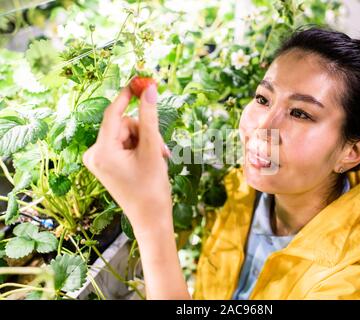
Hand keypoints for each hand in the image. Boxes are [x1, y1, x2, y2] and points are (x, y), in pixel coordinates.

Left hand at [82, 84, 172, 233]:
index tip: (139, 81)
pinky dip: (139, 148)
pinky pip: (123, 144)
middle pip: (123, 125)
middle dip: (145, 133)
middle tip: (161, 149)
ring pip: (126, 134)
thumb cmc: (152, 187)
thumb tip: (149, 89)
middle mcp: (94, 154)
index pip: (113, 114)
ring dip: (145, 142)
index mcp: (102, 151)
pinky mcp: (105, 164)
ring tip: (158, 158)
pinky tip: (149, 161)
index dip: (127, 96)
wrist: (151, 218)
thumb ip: (150, 117)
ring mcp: (99, 160)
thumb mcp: (152, 148)